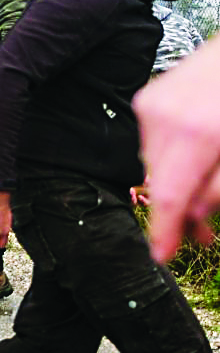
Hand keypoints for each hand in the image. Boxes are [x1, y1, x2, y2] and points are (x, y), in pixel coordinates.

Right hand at [134, 41, 219, 260]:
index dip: (163, 230)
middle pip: (158, 180)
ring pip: (153, 162)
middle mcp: (165, 118)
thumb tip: (197, 212)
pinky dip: (170, 157)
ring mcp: (152, 104)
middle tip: (202, 235)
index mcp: (197, 134)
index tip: (161, 255)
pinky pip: (152, 140)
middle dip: (177, 210)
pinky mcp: (149, 96)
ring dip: (174, 183)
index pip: (167, 194)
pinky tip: (193, 158)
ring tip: (201, 194)